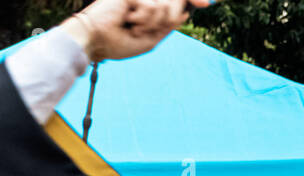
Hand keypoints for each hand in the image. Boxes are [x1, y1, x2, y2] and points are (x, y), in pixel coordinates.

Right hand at [63, 0, 210, 61]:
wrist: (96, 41)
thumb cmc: (119, 42)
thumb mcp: (150, 39)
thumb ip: (167, 26)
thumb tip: (185, 12)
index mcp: (149, 8)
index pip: (174, 2)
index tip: (207, 4)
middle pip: (175, 3)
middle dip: (171, 18)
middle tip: (149, 30)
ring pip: (166, 6)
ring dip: (152, 24)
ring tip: (135, 28)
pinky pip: (153, 7)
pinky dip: (143, 20)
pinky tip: (128, 21)